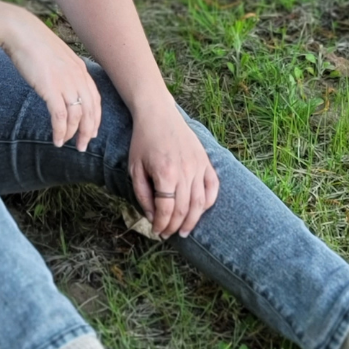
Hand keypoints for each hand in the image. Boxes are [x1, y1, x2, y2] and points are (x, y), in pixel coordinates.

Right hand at [0, 9, 101, 150]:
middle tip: (83, 146)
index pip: (96, 99)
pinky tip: (57, 139)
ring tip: (66, 144)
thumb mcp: (57, 57)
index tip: (92, 132)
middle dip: (88, 132)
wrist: (21, 32)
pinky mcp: (50, 88)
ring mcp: (65, 83)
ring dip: (73, 134)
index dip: (95, 118)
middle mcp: (77, 77)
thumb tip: (62, 86)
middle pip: (90, 111)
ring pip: (77, 116)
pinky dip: (60, 131)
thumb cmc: (35, 43)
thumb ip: (64, 72)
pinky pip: (60, 116)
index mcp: (81, 69)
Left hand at [128, 99, 218, 237]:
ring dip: (193, 221)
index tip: (156, 231)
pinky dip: (209, 202)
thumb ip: (142, 195)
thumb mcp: (135, 168)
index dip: (161, 224)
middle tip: (167, 234)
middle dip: (175, 226)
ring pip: (200, 203)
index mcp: (165, 173)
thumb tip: (152, 216)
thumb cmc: (143, 141)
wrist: (158, 114)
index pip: (167, 210)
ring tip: (184, 231)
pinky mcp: (206, 161)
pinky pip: (213, 187)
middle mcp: (185, 171)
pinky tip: (200, 211)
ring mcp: (198, 166)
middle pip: (184, 209)